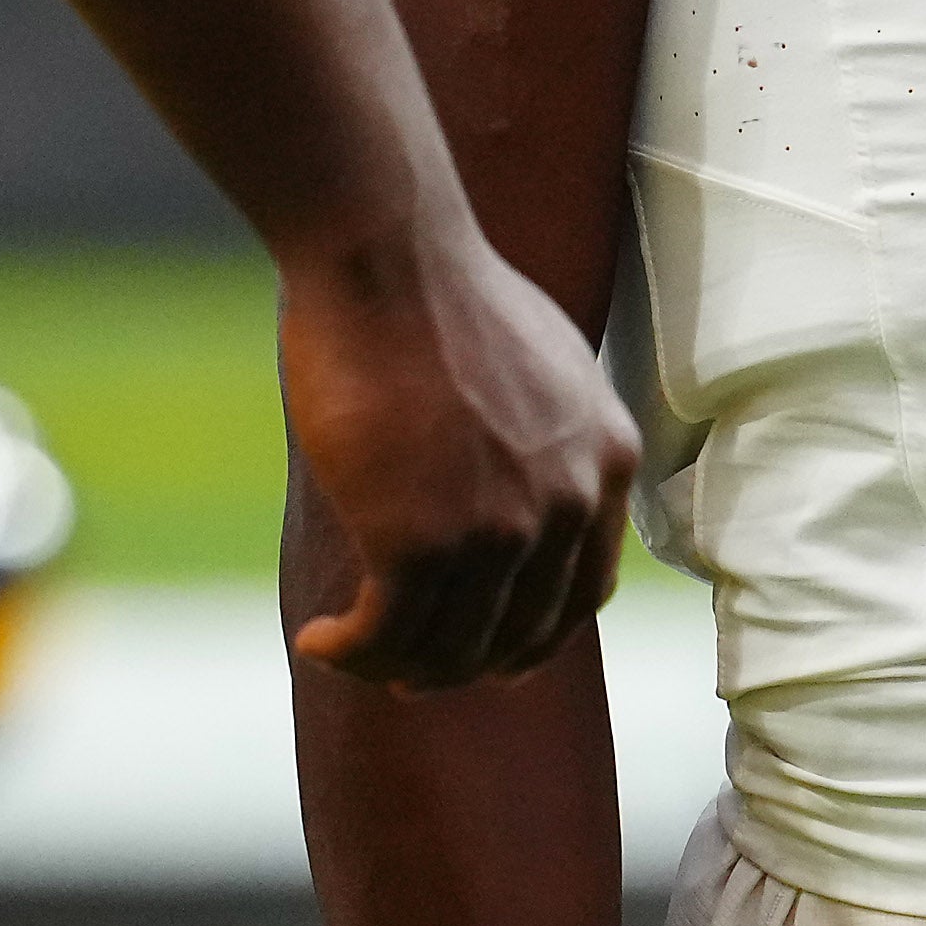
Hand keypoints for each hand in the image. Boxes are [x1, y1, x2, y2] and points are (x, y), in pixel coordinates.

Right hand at [277, 207, 636, 689]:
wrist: (387, 256)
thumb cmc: (441, 292)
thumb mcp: (541, 365)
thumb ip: (548, 437)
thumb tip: (518, 488)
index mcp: (607, 460)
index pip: (583, 593)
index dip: (531, 640)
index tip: (487, 659)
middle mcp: (566, 505)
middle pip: (515, 633)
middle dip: (458, 665)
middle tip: (407, 670)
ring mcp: (499, 531)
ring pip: (449, 644)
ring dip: (393, 662)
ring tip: (347, 649)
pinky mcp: (422, 544)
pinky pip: (387, 633)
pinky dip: (351, 651)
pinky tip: (319, 639)